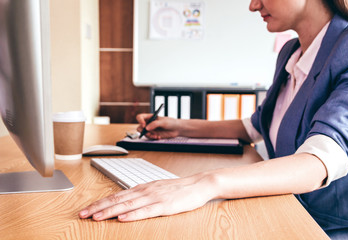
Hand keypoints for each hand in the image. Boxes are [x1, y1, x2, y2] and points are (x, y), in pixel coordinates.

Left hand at [79, 173, 215, 221]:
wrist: (198, 184)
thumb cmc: (178, 188)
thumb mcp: (156, 189)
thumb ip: (140, 195)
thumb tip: (124, 202)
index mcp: (141, 188)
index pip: (116, 195)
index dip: (100, 203)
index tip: (86, 210)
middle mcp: (145, 191)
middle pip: (117, 200)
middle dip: (98, 208)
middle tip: (82, 215)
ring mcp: (154, 197)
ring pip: (128, 205)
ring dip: (110, 211)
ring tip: (96, 217)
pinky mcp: (165, 205)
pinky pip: (146, 211)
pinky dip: (133, 215)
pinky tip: (122, 218)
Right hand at [136, 113, 180, 138]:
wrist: (177, 129)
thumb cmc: (171, 122)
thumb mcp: (163, 122)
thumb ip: (155, 124)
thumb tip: (146, 128)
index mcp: (150, 117)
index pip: (140, 117)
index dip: (140, 121)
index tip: (144, 125)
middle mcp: (149, 123)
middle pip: (139, 126)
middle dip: (142, 130)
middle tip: (148, 133)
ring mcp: (151, 129)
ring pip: (144, 133)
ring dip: (148, 135)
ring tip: (155, 136)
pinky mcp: (154, 134)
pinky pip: (149, 137)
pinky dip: (153, 138)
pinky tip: (159, 137)